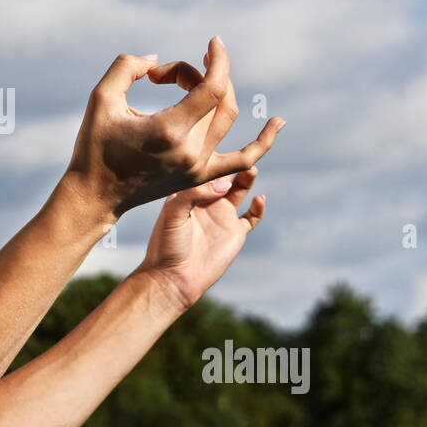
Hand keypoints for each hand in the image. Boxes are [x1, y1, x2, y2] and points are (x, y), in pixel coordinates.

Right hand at [65, 37, 284, 221]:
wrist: (95, 196)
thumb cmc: (94, 146)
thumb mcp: (101, 98)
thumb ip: (127, 67)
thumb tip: (156, 60)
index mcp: (169, 132)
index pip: (212, 88)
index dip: (218, 61)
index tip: (213, 43)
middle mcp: (190, 152)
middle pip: (218, 98)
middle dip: (198, 75)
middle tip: (166, 75)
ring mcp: (199, 168)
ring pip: (227, 119)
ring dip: (218, 91)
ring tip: (198, 78)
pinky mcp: (200, 178)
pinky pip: (242, 159)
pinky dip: (263, 142)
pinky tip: (278, 123)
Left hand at [130, 164, 267, 312]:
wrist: (174, 277)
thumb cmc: (167, 245)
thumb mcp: (173, 213)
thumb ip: (194, 193)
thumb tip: (224, 184)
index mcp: (187, 193)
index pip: (203, 169)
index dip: (213, 157)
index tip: (220, 150)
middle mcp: (206, 201)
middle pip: (224, 175)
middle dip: (234, 164)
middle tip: (241, 157)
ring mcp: (221, 216)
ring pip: (240, 190)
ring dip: (247, 178)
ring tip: (250, 169)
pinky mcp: (235, 233)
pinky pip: (252, 216)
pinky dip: (259, 207)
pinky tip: (259, 199)